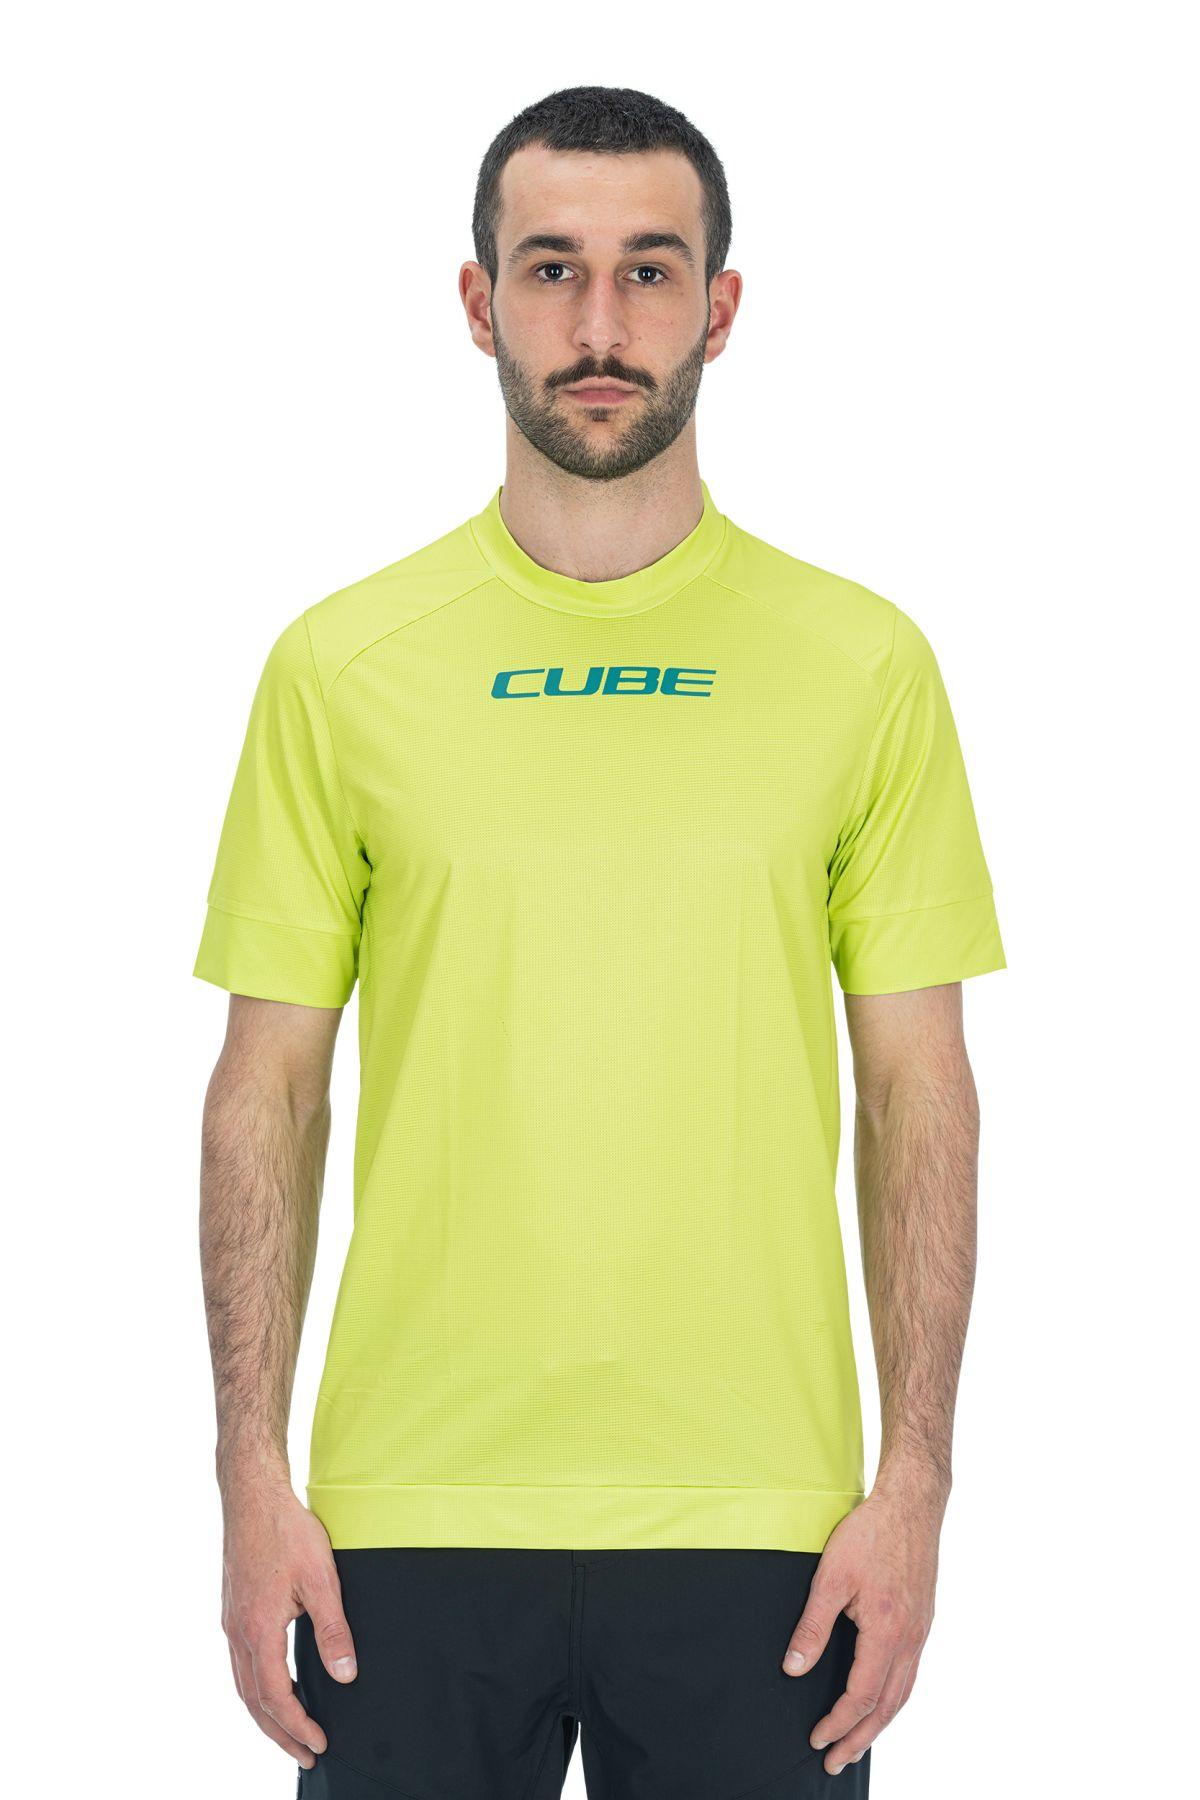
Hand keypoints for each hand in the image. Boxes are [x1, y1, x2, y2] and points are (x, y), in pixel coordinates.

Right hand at [220, 1472, 357, 1768]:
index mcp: (257, 1630)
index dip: (297, 1726)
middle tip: (305, 1755)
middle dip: (279, 1733)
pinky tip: (271, 1688)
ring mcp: (231, 1622)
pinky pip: (240, 1664)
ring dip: (265, 1715)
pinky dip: (255, 1689)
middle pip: (253, 1701)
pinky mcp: (233, 1610)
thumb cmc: (286, 1530)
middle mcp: (237, 1632)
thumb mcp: (321, 1579)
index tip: (318, 1744)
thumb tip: (345, 1674)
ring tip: (289, 1733)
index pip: (275, 1697)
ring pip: (243, 1685)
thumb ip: (333, 1630)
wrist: (252, 1495)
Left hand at [780, 1467, 944, 1774]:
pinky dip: (894, 1698)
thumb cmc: (871, 1533)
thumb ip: (812, 1626)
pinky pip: (910, 1673)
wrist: (911, 1504)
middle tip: (836, 1761)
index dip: (838, 1722)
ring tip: (856, 1742)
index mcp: (887, 1632)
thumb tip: (793, 1668)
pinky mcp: (923, 1621)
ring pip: (903, 1693)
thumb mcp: (831, 1576)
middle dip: (860, 1738)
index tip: (817, 1739)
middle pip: (887, 1706)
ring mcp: (921, 1631)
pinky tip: (881, 1700)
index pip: (861, 1695)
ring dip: (879, 1723)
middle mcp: (910, 1639)